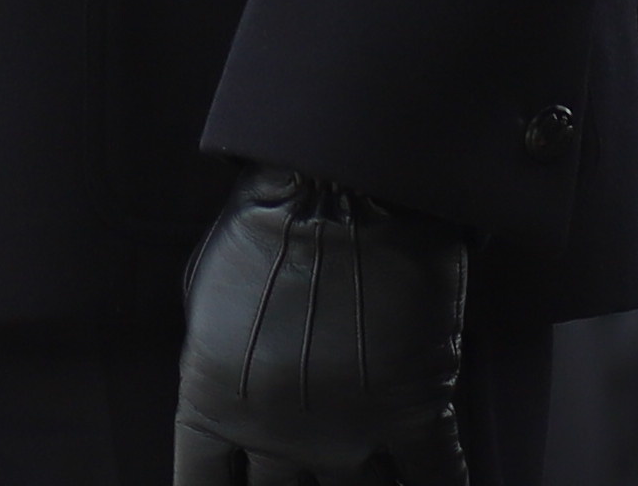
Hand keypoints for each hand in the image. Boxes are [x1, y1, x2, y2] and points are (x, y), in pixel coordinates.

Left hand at [175, 167, 470, 482]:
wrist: (339, 181)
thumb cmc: (261, 222)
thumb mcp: (208, 294)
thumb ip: (217, 359)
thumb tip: (230, 398)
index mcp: (216, 401)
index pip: (202, 484)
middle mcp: (278, 432)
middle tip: (311, 468)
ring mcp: (350, 429)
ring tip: (366, 475)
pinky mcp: (416, 410)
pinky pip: (436, 477)